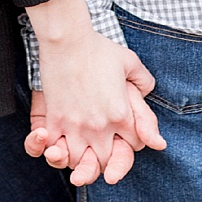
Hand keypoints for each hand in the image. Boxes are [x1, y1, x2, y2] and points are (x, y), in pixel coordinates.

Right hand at [28, 34, 163, 185]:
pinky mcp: (55, 121)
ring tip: (80, 145)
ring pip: (81, 161)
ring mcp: (76, 126)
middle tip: (100, 142)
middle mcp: (101, 127)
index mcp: (122, 115)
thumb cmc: (97, 48)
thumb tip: (146, 91)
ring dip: (82, 156)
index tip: (121, 130)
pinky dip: (58, 150)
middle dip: (107, 154)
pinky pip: (56, 149)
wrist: (66, 40)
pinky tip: (60, 141)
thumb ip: (144, 80)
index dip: (130, 138)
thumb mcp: (130, 61)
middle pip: (108, 160)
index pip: (134, 145)